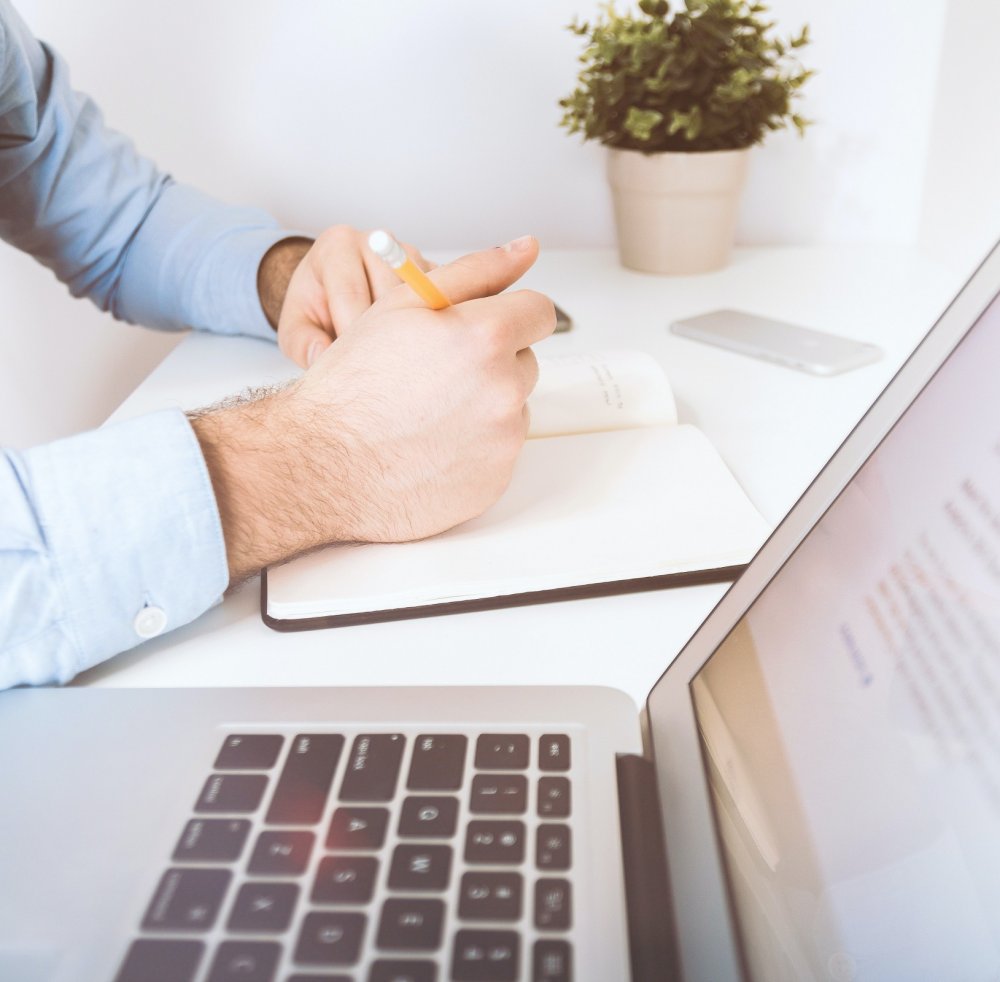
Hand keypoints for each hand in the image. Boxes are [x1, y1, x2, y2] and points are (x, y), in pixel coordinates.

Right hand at [195, 235, 554, 581]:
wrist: (324, 463)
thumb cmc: (354, 383)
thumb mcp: (405, 304)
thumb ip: (475, 271)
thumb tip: (526, 247)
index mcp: (486, 336)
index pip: (539, 312)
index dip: (509, 316)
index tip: (485, 328)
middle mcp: (504, 388)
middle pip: (526, 362)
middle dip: (492, 362)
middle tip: (437, 374)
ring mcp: (503, 439)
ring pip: (513, 408)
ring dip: (485, 405)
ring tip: (429, 412)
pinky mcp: (497, 479)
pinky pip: (501, 451)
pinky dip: (476, 447)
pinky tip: (432, 445)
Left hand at [258, 226, 433, 368]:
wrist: (335, 291)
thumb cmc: (315, 309)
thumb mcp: (295, 327)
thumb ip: (303, 342)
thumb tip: (322, 357)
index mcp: (337, 245)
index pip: (351, 292)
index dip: (352, 334)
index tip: (352, 365)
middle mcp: (377, 241)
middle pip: (390, 295)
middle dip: (384, 335)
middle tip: (377, 367)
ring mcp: (410, 253)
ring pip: (420, 299)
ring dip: (411, 332)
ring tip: (397, 358)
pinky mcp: (434, 270)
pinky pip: (442, 300)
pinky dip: (432, 326)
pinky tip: (417, 347)